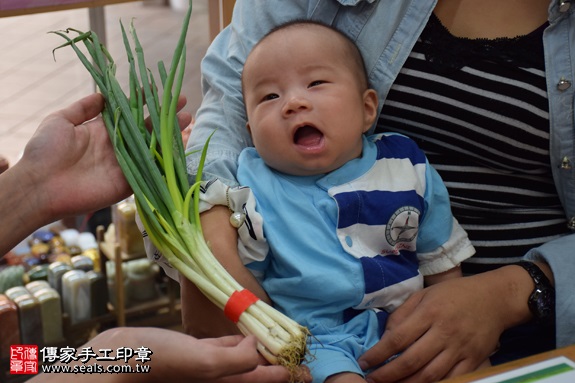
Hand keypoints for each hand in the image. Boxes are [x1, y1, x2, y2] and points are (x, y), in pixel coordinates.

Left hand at [17, 93, 191, 221]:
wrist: (40, 185)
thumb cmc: (45, 151)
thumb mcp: (61, 120)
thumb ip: (83, 108)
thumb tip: (103, 94)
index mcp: (104, 131)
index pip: (131, 113)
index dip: (145, 101)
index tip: (159, 88)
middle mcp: (118, 146)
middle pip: (147, 129)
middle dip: (166, 116)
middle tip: (185, 103)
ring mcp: (125, 165)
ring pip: (153, 149)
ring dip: (171, 135)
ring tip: (188, 120)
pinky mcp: (128, 184)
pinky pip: (151, 173)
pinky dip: (166, 163)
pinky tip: (179, 150)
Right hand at [29, 328, 309, 382]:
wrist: (112, 359)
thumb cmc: (153, 363)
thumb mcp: (198, 362)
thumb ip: (232, 359)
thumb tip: (257, 348)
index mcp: (220, 382)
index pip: (262, 379)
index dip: (285, 374)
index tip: (307, 369)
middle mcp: (215, 377)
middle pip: (254, 373)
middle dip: (277, 366)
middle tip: (300, 361)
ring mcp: (204, 366)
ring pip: (240, 361)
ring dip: (260, 354)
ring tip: (279, 345)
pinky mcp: (192, 353)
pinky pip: (222, 349)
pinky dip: (237, 344)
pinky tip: (246, 337)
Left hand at [358, 274, 505, 381]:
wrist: (495, 298)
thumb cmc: (454, 294)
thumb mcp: (424, 294)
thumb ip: (402, 314)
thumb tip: (385, 337)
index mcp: (429, 312)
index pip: (397, 338)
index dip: (378, 354)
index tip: (364, 362)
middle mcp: (444, 332)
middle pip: (412, 361)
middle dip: (388, 375)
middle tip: (371, 381)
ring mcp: (460, 349)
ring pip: (430, 375)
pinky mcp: (474, 360)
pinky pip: (452, 380)